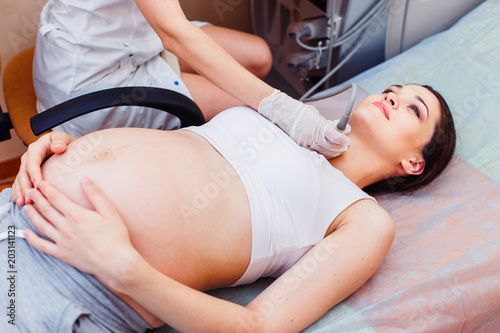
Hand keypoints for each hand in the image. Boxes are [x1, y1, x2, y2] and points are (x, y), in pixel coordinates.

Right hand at [12, 131, 75, 205]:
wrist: (64, 145)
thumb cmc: (64, 142)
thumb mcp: (63, 137)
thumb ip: (60, 140)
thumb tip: (58, 147)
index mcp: (36, 148)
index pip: (33, 162)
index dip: (34, 174)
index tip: (39, 185)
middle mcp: (28, 158)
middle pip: (24, 174)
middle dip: (26, 187)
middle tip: (30, 199)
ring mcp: (27, 166)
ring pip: (21, 180)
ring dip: (21, 192)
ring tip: (24, 203)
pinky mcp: (28, 174)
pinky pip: (21, 183)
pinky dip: (19, 192)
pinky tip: (20, 201)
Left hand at [23, 178, 137, 286]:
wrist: (115, 261)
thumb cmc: (116, 236)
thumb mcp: (109, 211)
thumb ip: (95, 194)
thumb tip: (84, 179)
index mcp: (76, 215)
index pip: (56, 198)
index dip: (47, 189)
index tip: (40, 183)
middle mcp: (66, 227)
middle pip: (46, 210)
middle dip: (37, 199)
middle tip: (30, 192)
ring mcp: (62, 242)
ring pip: (41, 226)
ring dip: (32, 215)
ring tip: (27, 208)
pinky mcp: (62, 254)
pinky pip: (43, 246)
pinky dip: (32, 239)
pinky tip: (26, 234)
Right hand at [258, 90, 350, 157]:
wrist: (284, 114)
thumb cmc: (300, 112)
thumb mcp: (316, 116)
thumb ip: (325, 125)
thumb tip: (333, 130)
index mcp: (319, 126)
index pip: (336, 137)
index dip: (343, 140)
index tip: (347, 140)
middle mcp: (314, 136)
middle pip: (332, 147)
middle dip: (341, 148)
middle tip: (346, 146)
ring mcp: (307, 142)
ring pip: (324, 152)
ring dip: (333, 152)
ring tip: (339, 150)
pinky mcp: (302, 146)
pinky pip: (315, 152)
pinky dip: (323, 152)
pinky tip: (327, 151)